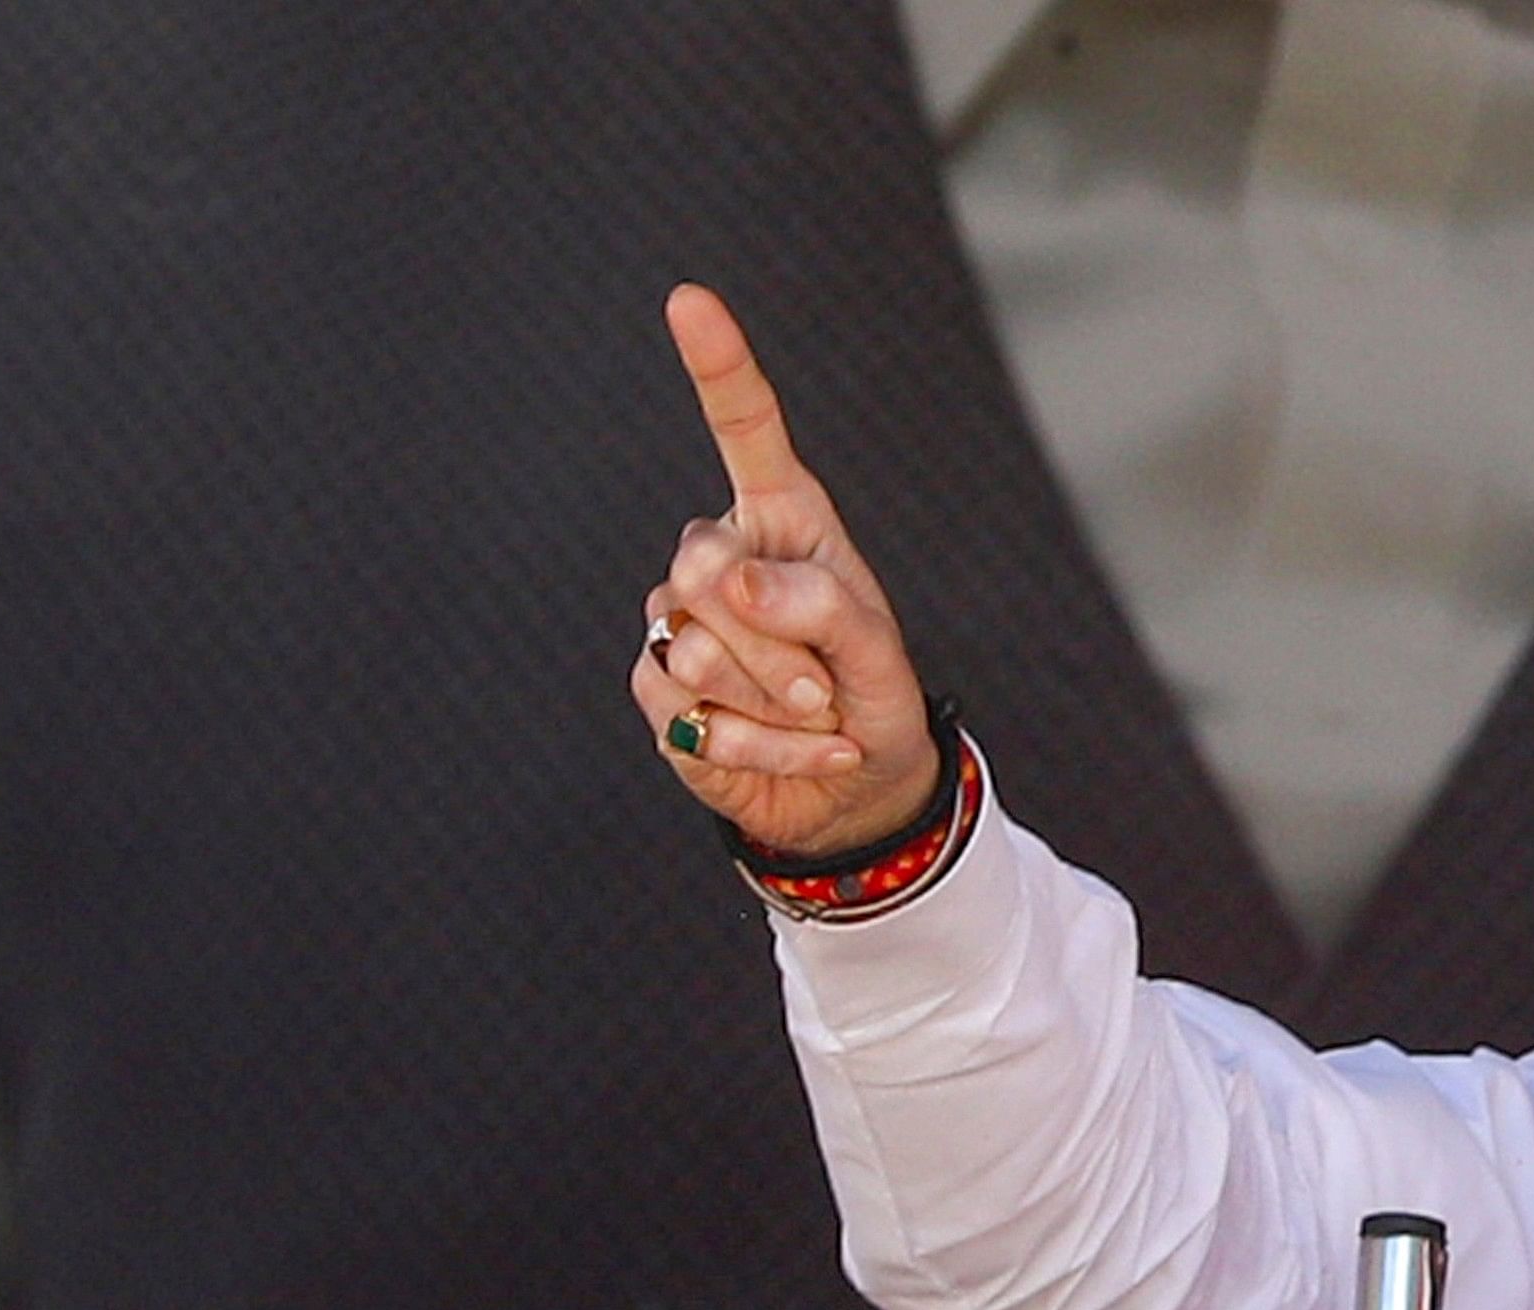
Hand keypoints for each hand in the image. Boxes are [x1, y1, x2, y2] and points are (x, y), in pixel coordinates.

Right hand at [631, 284, 943, 858]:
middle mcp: (717, 557)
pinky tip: (799, 749)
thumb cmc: (870, 695)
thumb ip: (820, 607)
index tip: (689, 300)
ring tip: (814, 714)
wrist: (854, 786)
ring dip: (777, 703)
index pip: (745, 430)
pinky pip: (695, 716)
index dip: (718, 366)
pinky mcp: (656, 690)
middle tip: (826, 683)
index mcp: (781, 520)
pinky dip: (765, 748)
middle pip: (705, 568)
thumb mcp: (878, 652)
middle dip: (777, 642)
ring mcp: (676, 622)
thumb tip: (731, 579)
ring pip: (697, 649)